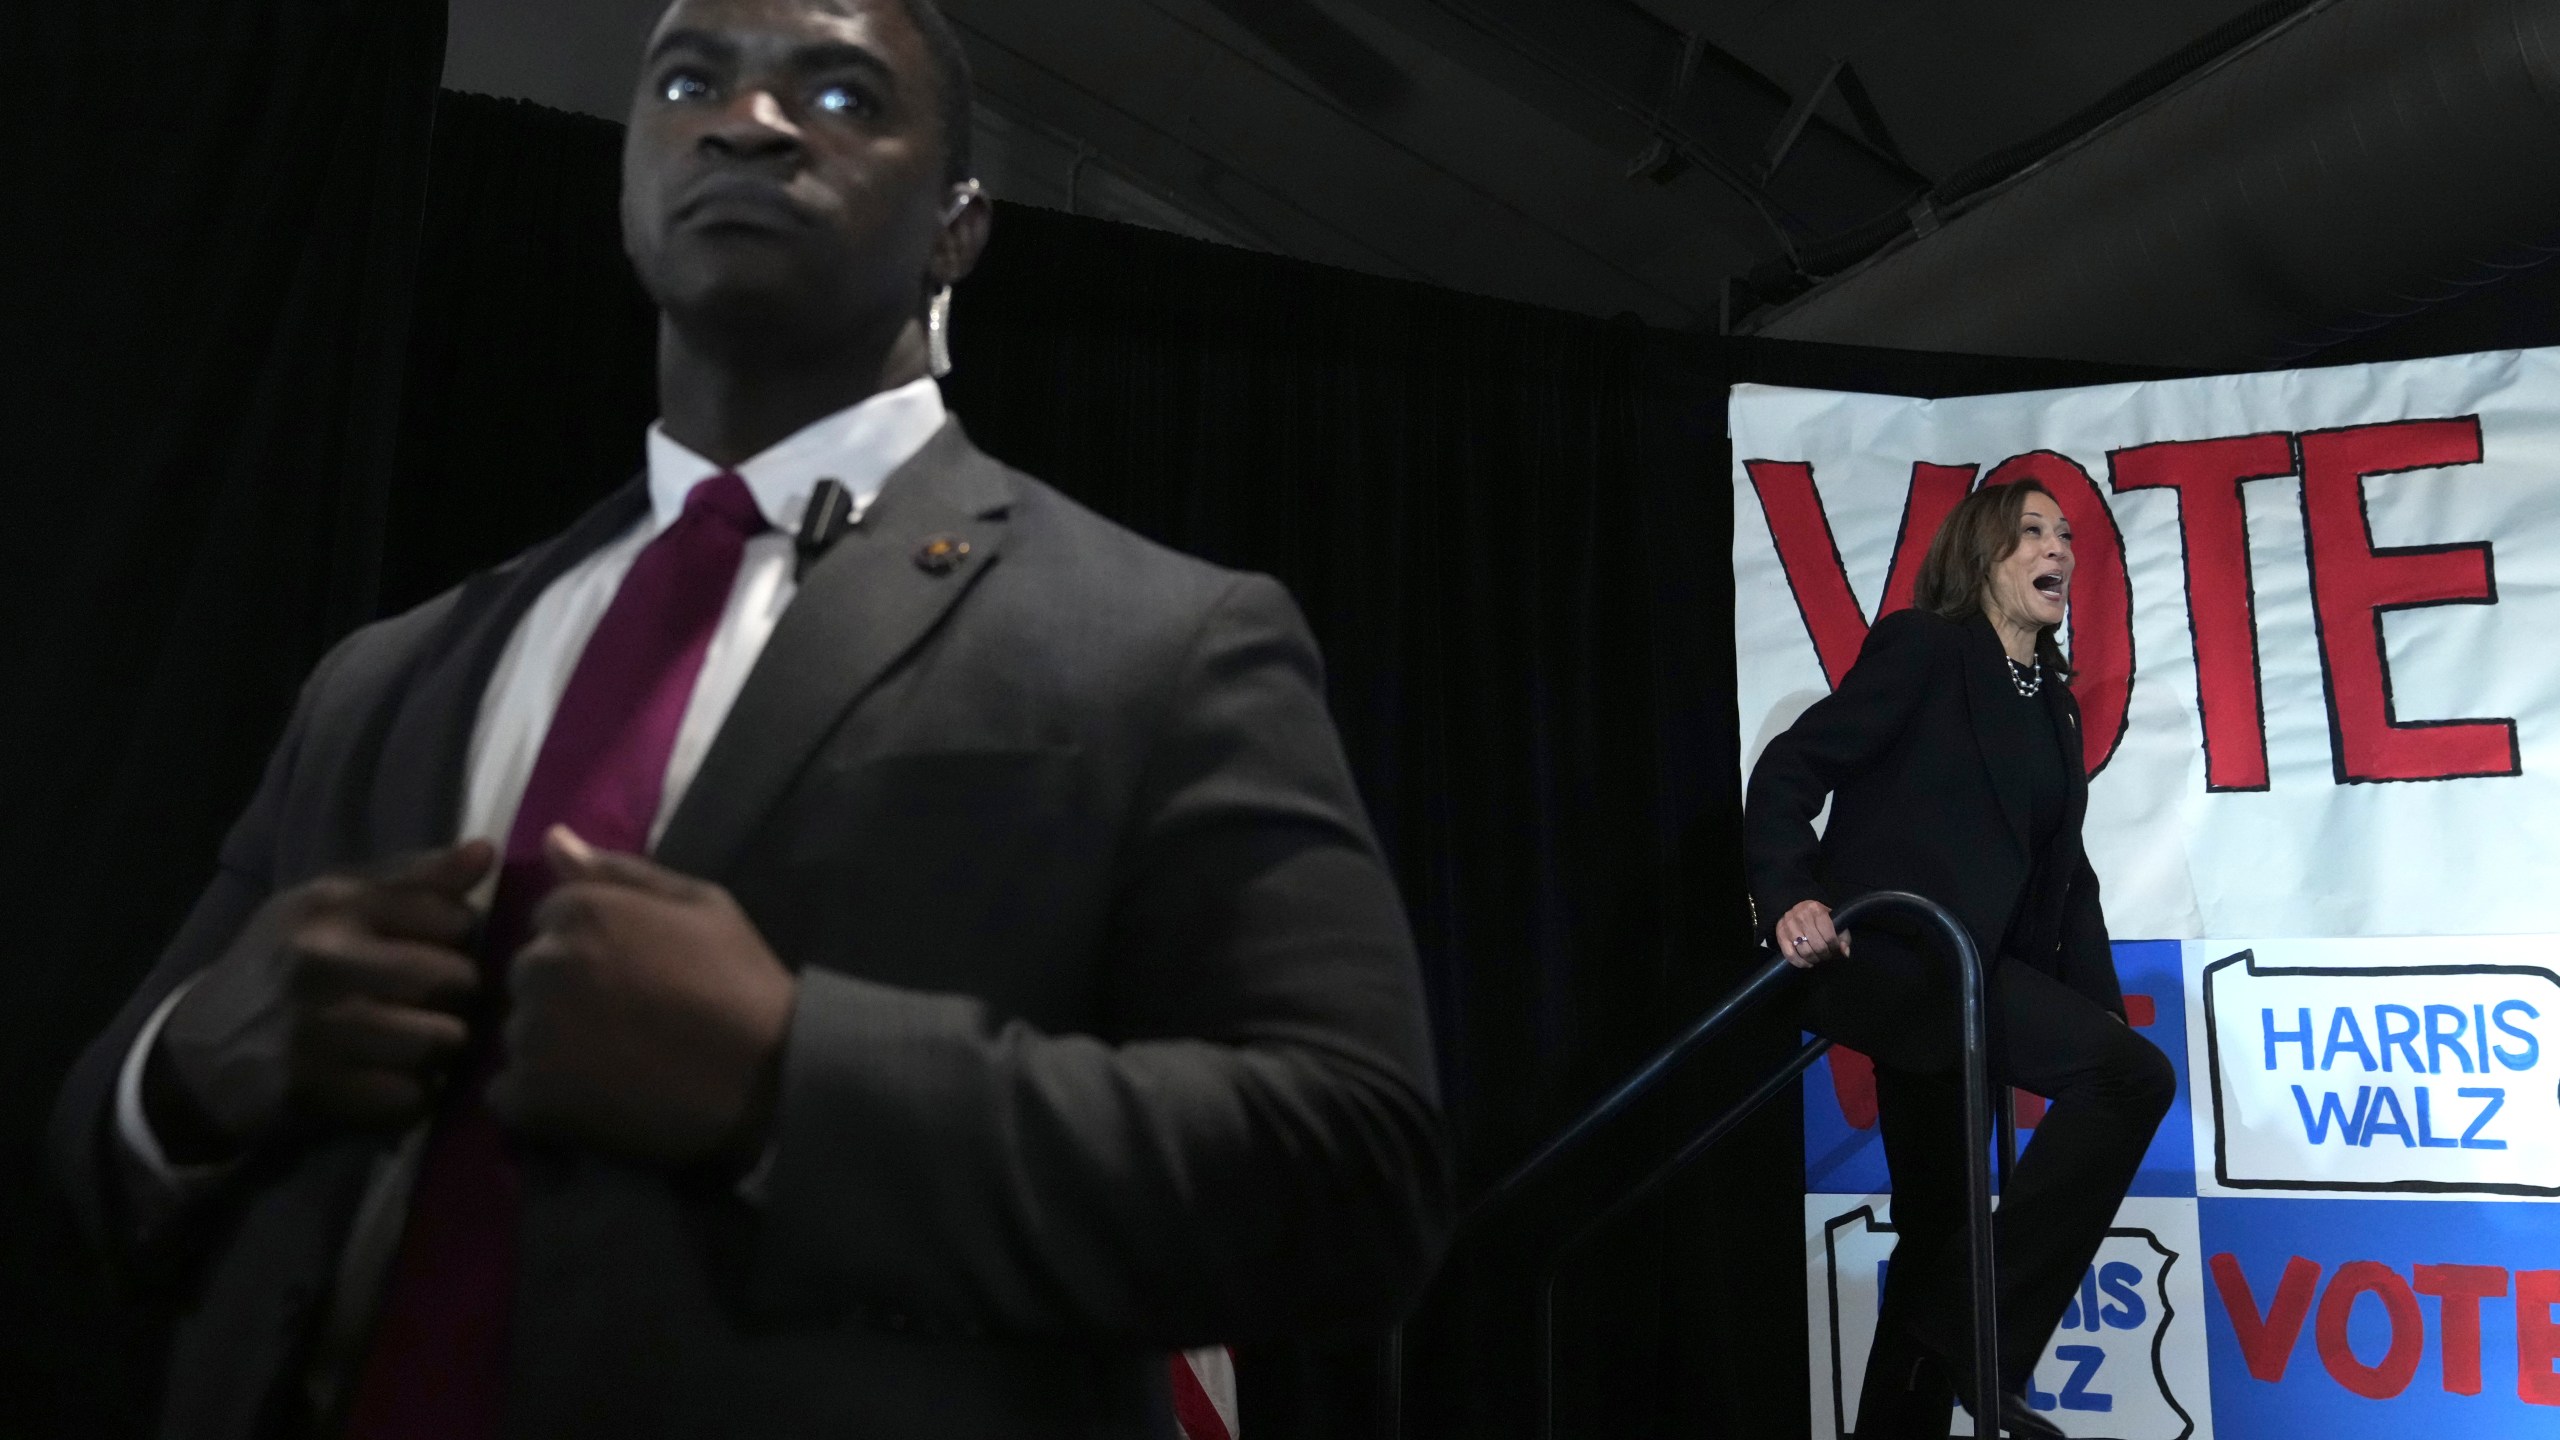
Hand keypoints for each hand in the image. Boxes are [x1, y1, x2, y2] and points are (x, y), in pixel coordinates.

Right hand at [150, 842, 492, 1160]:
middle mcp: (322, 960)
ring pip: (443, 1041)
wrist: (196, 1053)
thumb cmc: (283, 967)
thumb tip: (485, 852)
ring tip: (415, 1044)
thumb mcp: (331, 908)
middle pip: (457, 980)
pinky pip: (411, 1097)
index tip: (438, 950)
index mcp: (331, 905)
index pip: (453, 917)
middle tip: (435, 1005)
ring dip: (442, 1050)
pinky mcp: (313, 1092)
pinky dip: (411, 1096)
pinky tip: (388, 1081)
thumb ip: (412, 881)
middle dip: (460, 998)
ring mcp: (316, 1029)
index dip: (461, 940)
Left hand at [488, 826, 796, 1169]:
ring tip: (612, 1066)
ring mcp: (532, 1032)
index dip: (590, 951)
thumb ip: (620, 872)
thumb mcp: (700, 904)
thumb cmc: (740, 981)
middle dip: (563, 994)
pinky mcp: (532, 1095)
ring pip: (518, 1033)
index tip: (631, 978)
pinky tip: (590, 1102)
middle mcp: (543, 964)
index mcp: (579, 911)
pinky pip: (507, 1094)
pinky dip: (539, 1101)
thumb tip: (553, 838)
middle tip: (623, 1024)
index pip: (549, 922)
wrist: (768, 1075)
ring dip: (549, 1047)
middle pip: (529, 976)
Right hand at [1774, 899, 1849, 969]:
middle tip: (1827, 955)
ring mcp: (1788, 925)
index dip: (1835, 947)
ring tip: (1818, 958)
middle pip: (1818, 946)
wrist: (1797, 909)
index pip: (1829, 936)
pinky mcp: (1780, 934)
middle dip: (1825, 955)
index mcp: (1816, 909)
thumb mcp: (1834, 921)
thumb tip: (1844, 952)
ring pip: (1805, 951)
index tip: (1835, 949)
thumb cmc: (1819, 917)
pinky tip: (1807, 963)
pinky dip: (1800, 963)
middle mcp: (1801, 915)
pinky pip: (1790, 955)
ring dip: (1814, 959)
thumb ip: (1843, 936)